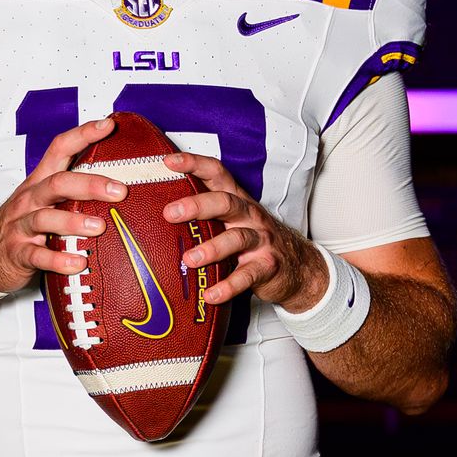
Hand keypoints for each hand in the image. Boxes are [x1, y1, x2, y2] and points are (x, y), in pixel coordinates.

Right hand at [0, 119, 127, 293]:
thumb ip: (72, 188)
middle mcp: (30, 199)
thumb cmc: (23, 222)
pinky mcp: (18, 252)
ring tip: (99, 227)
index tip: (108, 125)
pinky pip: (37, 255)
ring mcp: (21, 225)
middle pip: (57, 184)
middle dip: (89, 184)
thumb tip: (118, 179)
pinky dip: (58, 259)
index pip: (60, 149)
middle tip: (119, 191)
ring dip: (73, 222)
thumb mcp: (43, 199)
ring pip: (45, 218)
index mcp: (40, 181)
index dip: (83, 134)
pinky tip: (78, 262)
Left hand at [158, 151, 324, 312]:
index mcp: (237, 200)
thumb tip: (157, 212)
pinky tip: (211, 295)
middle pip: (225, 202)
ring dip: (211, 248)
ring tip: (189, 260)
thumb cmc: (254, 240)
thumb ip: (206, 214)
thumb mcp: (234, 220)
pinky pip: (247, 276)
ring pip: (236, 238)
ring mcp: (261, 240)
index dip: (194, 164)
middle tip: (170, 213)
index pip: (217, 173)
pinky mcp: (268, 266)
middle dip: (197, 205)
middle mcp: (249, 216)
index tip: (168, 162)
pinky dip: (228, 286)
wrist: (299, 267)